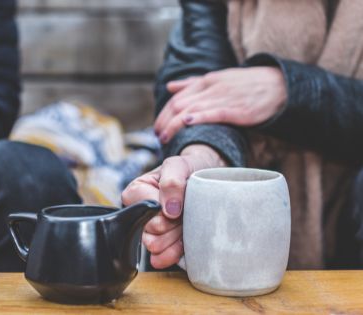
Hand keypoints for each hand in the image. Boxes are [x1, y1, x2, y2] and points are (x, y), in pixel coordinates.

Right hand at [122, 144, 226, 267]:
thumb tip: (169, 210)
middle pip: (151, 231)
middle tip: (185, 213)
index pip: (145, 212)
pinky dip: (174, 253)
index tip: (179, 204)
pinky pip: (161, 258)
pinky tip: (183, 244)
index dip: (165, 211)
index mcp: (136, 192)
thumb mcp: (179, 165)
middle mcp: (138, 213)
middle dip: (172, 224)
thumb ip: (171, 182)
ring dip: (174, 237)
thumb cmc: (189, 169)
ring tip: (185, 224)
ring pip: (155, 246)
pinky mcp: (161, 245)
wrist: (207, 179)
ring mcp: (150, 231)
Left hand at [154, 67, 286, 142]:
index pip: (177, 97)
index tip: (157, 127)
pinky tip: (186, 123)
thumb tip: (169, 87)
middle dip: (164, 121)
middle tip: (157, 136)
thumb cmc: (247, 84)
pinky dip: (198, 117)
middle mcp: (212, 87)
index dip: (163, 113)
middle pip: (179, 104)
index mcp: (207, 81)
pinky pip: (214, 112)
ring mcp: (224, 97)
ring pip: (191, 109)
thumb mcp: (219, 78)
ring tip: (165, 138)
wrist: (280, 85)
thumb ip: (193, 83)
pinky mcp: (237, 109)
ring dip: (174, 124)